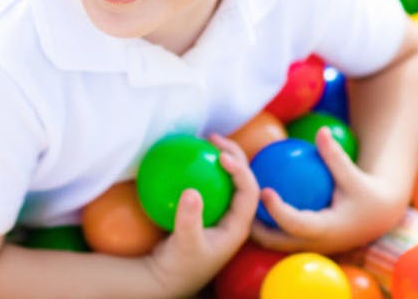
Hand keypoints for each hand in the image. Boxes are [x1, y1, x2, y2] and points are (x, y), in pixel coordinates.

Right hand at [144, 135, 260, 297]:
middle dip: (233, 156)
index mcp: (238, 225)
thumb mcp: (185, 243)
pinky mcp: (205, 211)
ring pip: (226, 180)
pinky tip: (186, 158)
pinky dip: (201, 170)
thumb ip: (189, 219)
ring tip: (204, 142)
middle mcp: (233, 217)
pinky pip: (208, 184)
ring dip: (218, 159)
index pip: (249, 191)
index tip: (220, 154)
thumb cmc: (180, 265)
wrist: (168, 278)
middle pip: (242, 180)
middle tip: (212, 138)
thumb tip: (190, 191)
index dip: (240, 169)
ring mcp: (220, 214)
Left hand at [251, 127, 406, 253]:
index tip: (265, 191)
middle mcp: (311, 244)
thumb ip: (335, 157)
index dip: (278, 211)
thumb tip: (321, 131)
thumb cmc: (366, 194)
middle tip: (236, 195)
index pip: (296, 224)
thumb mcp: (354, 177)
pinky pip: (273, 234)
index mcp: (325, 230)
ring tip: (232, 196)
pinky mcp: (300, 242)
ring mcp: (304, 246)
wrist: (377, 217)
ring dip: (250, 222)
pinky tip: (244, 196)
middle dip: (250, 223)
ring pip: (268, 240)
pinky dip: (259, 220)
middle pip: (272, 240)